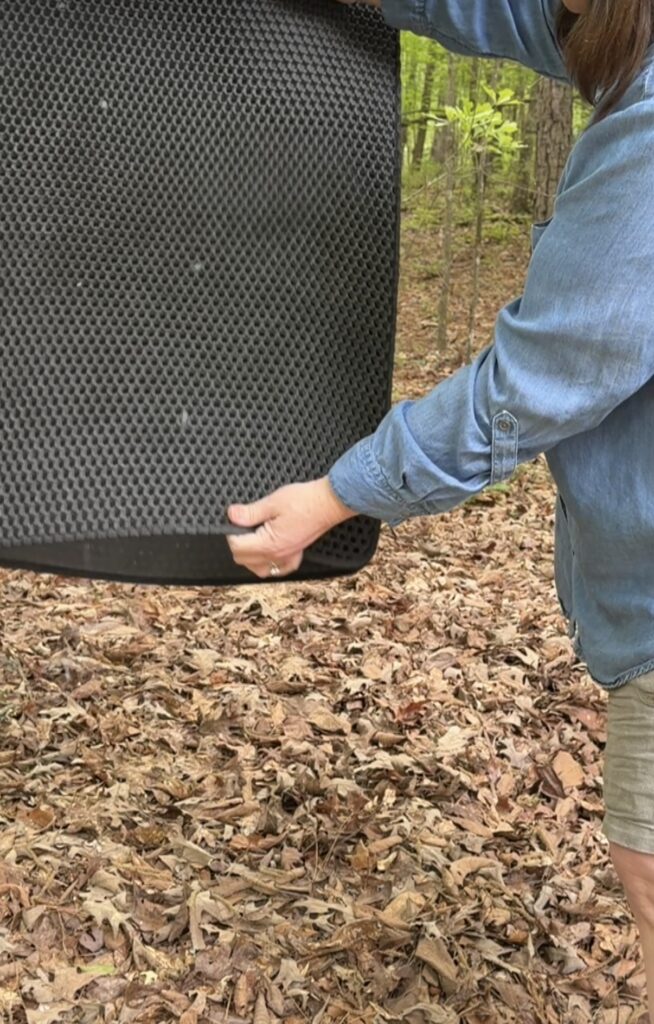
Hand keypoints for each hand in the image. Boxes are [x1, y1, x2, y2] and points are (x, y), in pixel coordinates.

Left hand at [226, 476, 357, 578]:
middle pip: (244, 560)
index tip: (235, 519)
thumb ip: (250, 513)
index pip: (237, 546)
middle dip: (238, 544)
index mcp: (268, 543)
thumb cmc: (304, 501)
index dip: (231, 532)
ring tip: (252, 539)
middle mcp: (277, 555)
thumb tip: (232, 515)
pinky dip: (271, 564)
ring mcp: (287, 557)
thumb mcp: (272, 502)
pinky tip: (269, 553)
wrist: (328, 502)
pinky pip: (280, 569)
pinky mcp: (296, 554)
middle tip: (242, 526)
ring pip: (259, 569)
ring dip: (250, 557)